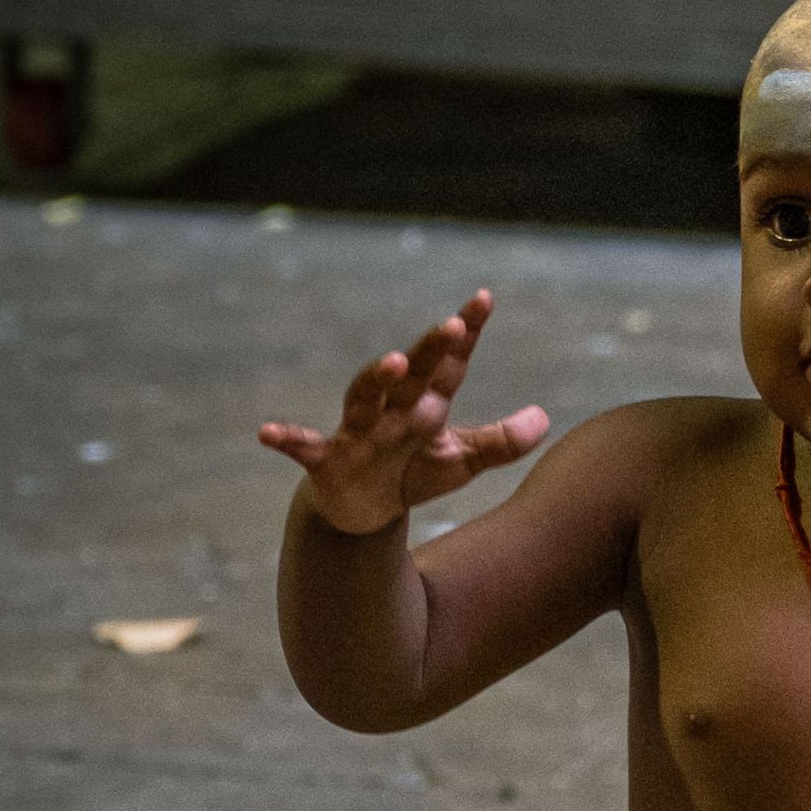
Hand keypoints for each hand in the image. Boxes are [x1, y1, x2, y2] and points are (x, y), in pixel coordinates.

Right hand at [257, 290, 549, 535]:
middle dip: (430, 351)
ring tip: (393, 362)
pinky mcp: (327, 460)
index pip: (448, 365)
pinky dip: (286, 438)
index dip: (465, 333)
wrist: (364, 510)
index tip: (484, 299)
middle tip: (452, 326)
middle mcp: (391, 409)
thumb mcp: (461, 461)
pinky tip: (267, 433)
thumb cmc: (412, 472)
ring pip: (364, 398)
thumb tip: (544, 419)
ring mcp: (357, 432)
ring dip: (376, 378)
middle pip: (412, 375)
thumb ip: (502, 442)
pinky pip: (303, 447)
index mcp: (424, 404)